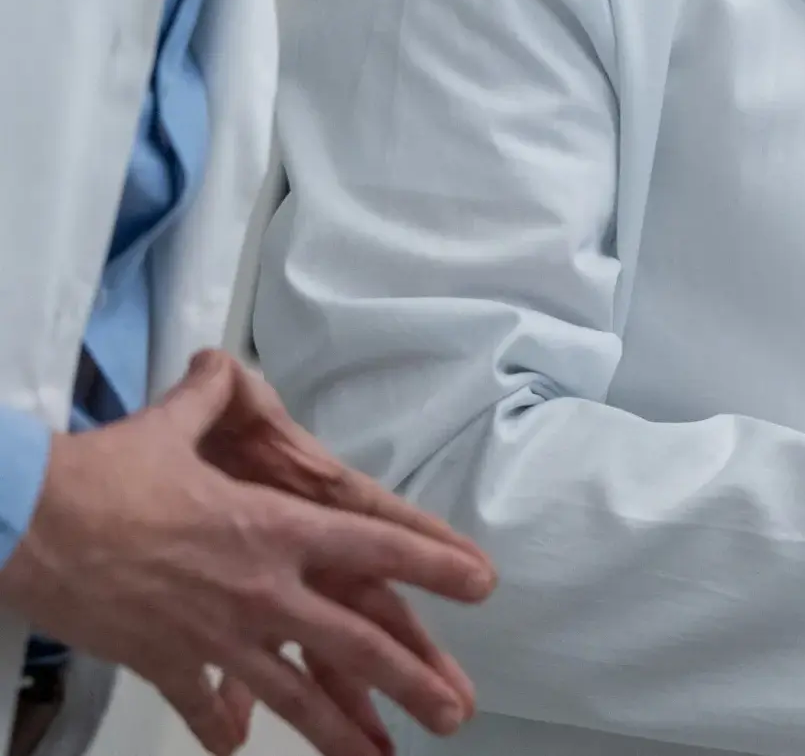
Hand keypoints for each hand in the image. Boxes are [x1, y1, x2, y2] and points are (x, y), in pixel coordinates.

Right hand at [0, 351, 496, 755]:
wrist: (23, 522)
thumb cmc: (99, 473)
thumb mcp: (170, 426)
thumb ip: (210, 399)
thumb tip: (219, 364)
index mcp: (275, 527)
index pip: (375, 546)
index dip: (434, 565)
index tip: (481, 585)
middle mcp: (260, 588)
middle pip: (354, 642)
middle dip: (411, 680)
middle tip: (456, 711)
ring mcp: (215, 634)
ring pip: (293, 695)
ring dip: (339, 732)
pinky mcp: (164, 663)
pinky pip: (204, 706)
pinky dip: (220, 727)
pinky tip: (233, 744)